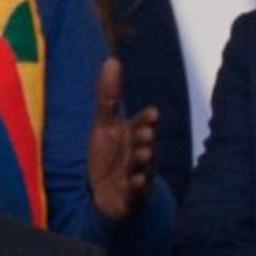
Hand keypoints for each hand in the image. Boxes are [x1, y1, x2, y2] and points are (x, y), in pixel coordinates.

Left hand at [87, 57, 158, 220]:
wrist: (107, 194)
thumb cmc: (109, 156)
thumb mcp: (103, 124)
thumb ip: (108, 95)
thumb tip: (112, 60)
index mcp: (133, 135)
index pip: (141, 124)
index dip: (146, 120)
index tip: (151, 114)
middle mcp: (140, 154)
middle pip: (144, 144)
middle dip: (145, 138)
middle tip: (145, 133)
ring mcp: (138, 175)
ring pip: (143, 166)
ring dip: (143, 160)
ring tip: (142, 153)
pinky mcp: (132, 195)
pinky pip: (136, 191)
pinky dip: (136, 186)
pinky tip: (134, 180)